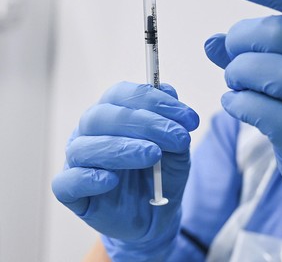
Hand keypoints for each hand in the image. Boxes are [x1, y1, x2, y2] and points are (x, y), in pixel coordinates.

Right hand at [51, 82, 198, 260]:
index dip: (154, 101)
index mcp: (113, 113)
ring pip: (85, 147)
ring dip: (122, 148)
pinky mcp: (71, 192)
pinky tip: (112, 180)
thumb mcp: (177, 148)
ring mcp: (77, 161)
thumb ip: (173, 121)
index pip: (122, 94)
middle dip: (145, 123)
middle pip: (102, 116)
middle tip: (177, 138)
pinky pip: (68, 182)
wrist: (157, 215)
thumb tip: (167, 90)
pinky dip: (89, 178)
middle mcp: (90, 132)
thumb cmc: (161, 174)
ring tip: (154, 155)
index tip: (189, 118)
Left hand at [205, 0, 281, 260]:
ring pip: (272, 71)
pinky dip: (241, 104)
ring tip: (234, 83)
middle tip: (230, 56)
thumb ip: (266, 56)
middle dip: (241, 40)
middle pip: (281, 32)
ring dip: (238, 74)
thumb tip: (213, 40)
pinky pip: (267, 112)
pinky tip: (236, 105)